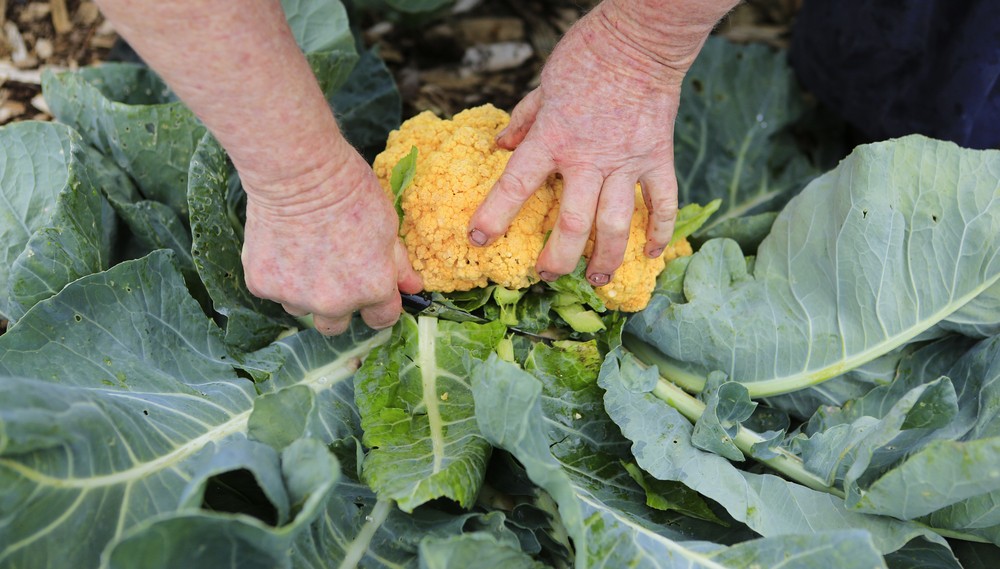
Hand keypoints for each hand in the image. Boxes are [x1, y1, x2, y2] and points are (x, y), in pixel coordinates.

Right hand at [241, 144, 421, 335]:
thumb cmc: (350, 191)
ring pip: (302, 309)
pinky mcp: (262, 285)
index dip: (379, 306)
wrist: (298, 172)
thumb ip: (398, 264)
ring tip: (304, 253)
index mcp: (372, 289)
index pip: (382, 319)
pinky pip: (273, 291)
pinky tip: (282, 244)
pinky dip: (277, 275)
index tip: (371, 292)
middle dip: (339, 306)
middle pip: (337, 325)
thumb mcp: (387, 226)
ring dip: (305, 292)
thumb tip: (412, 287)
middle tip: (332, 272)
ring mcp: (295, 297)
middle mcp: (334, 303)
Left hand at [467, 1, 711, 286]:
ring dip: (605, 257)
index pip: (516, 186)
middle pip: (572, 223)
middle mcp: (588, 159)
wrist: (640, 38)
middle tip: (546, 276)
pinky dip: (658, 231)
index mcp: (553, 139)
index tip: (479, 240)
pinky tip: (651, 254)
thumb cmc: (588, 55)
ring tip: (596, 279)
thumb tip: (501, 146)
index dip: (494, 216)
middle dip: (558, 257)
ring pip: (615, 223)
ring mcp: (626, 162)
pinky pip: (661, 202)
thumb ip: (523, 120)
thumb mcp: (543, 85)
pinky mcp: (657, 158)